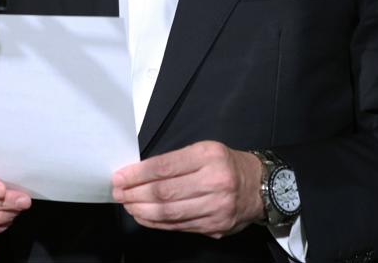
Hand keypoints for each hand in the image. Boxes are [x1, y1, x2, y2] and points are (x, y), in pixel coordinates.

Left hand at [111, 141, 264, 237]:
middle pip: (164, 193)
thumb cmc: (226, 165)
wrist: (260, 187)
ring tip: (128, 205)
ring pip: (169, 213)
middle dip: (134, 194)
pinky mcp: (215, 227)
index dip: (137, 174)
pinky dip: (157, 223)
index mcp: (210, 156)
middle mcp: (215, 182)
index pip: (165, 167)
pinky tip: (144, 217)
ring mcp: (216, 208)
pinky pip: (178, 226)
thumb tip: (138, 174)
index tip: (120, 176)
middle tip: (118, 193)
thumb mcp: (205, 150)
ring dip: (142, 211)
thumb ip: (175, 161)